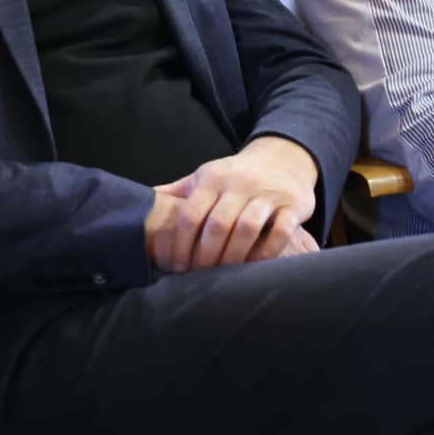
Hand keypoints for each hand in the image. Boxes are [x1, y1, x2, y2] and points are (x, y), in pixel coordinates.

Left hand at [147, 136, 318, 273]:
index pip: (190, 214)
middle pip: (218, 224)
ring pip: (248, 227)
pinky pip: (280, 231)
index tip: (176, 267)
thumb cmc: (234, 175)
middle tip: (200, 276)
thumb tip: (141, 202)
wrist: (282, 158)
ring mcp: (267, 193)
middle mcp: (238, 184)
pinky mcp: (293, 205)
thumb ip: (176, 191)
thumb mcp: (204, 176)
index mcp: (211, 179)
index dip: (180, 244)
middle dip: (206, 255)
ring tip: (226, 275)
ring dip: (234, 256)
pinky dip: (267, 251)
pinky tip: (257, 266)